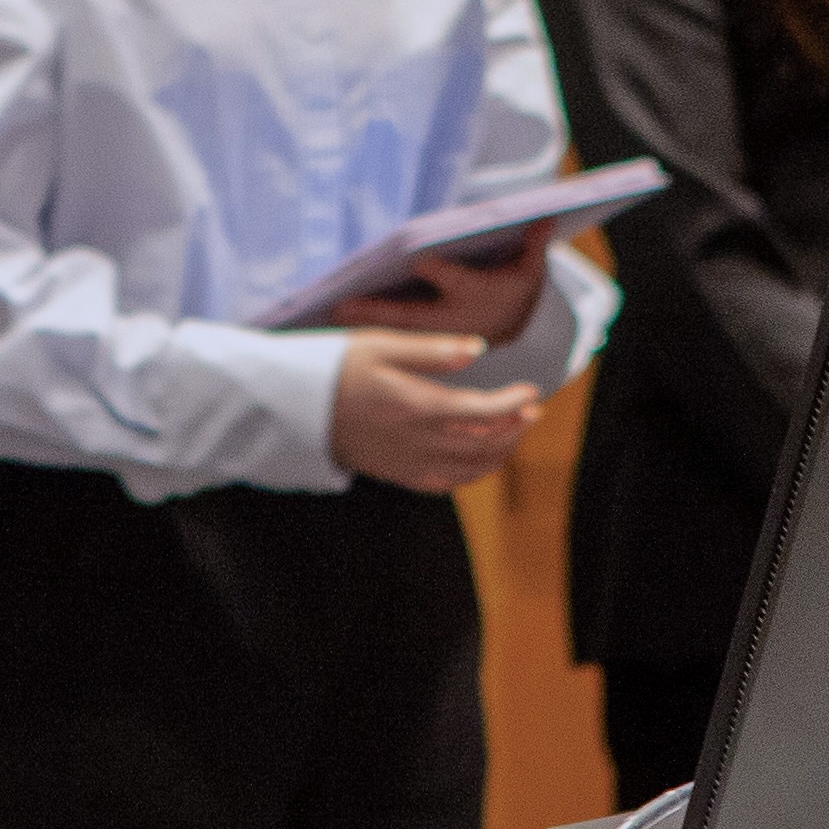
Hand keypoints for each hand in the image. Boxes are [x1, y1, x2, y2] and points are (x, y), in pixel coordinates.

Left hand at [325, 233, 550, 347]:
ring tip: (327, 317)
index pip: (456, 280)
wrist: (513, 326)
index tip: (421, 260)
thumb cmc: (514, 285)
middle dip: (377, 310)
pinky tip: (334, 327)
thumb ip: (533, 244)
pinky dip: (365, 333)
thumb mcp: (529, 267)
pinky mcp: (422, 341)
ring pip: (393, 331)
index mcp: (474, 295)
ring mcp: (433, 334)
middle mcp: (450, 319)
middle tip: (343, 305)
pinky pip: (390, 337)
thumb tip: (545, 216)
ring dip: (362, 325)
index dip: (441, 271)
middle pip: (410, 315)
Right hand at [327, 331, 543, 495]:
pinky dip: (471, 474)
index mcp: (419, 406)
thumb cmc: (338, 367)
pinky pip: (445, 483)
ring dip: (499, 452)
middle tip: (532, 411)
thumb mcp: (382, 345)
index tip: (532, 390)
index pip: (483, 411)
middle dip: (515, 428)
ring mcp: (409, 462)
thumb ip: (433, 350)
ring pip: (470, 468)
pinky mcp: (398, 474)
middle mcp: (419, 441)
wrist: (295, 407)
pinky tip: (477, 459)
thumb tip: (478, 349)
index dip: (514, 403)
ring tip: (513, 432)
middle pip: (484, 444)